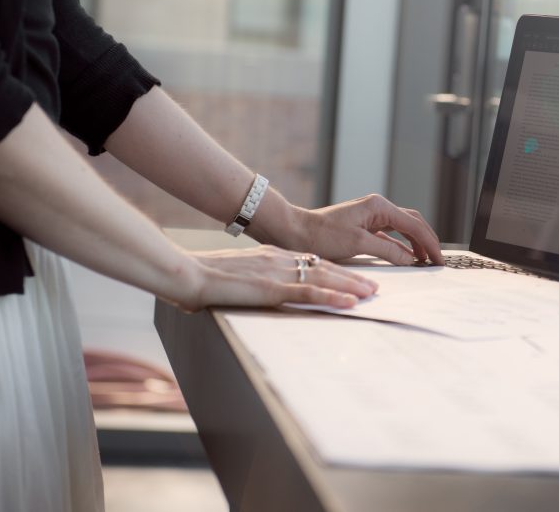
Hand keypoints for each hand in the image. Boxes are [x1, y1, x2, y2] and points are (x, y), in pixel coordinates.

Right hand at [180, 245, 378, 311]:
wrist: (185, 272)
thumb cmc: (201, 276)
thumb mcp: (233, 275)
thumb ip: (248, 281)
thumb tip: (249, 291)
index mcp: (270, 257)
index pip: (310, 261)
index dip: (334, 269)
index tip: (351, 276)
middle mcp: (279, 260)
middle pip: (324, 267)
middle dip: (350, 277)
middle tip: (373, 285)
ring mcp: (277, 273)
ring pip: (323, 277)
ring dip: (350, 286)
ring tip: (371, 293)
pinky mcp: (271, 288)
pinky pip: (309, 292)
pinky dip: (332, 296)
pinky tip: (350, 302)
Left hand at [295, 194, 443, 265]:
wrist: (295, 231)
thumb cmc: (322, 235)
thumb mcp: (358, 244)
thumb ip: (388, 251)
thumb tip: (411, 259)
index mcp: (379, 206)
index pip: (413, 224)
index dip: (429, 243)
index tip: (439, 260)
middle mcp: (378, 208)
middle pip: (412, 222)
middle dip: (427, 240)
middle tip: (438, 260)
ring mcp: (371, 216)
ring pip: (403, 228)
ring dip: (416, 243)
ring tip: (426, 260)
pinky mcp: (364, 226)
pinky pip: (390, 235)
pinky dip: (402, 246)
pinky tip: (407, 257)